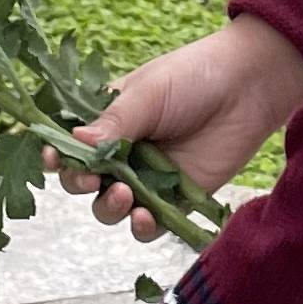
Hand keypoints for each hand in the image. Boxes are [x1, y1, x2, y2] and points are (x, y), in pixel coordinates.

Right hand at [50, 15, 302, 238]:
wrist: (250, 86)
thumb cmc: (194, 77)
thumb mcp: (148, 93)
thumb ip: (113, 124)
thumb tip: (74, 143)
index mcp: (108, 118)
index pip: (70, 143)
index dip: (58, 154)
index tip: (53, 158)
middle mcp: (122, 150)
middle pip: (84, 180)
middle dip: (80, 183)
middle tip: (91, 178)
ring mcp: (148, 177)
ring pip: (111, 206)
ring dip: (109, 207)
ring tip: (124, 195)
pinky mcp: (176, 198)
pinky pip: (150, 224)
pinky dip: (141, 226)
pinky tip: (144, 217)